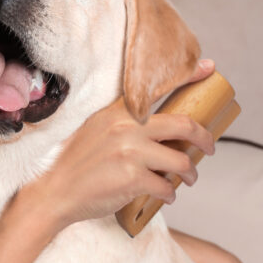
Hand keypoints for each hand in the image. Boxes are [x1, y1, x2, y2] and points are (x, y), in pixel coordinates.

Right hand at [19, 60, 216, 230]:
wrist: (54, 191)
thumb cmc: (75, 163)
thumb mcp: (95, 129)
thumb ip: (123, 122)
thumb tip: (159, 128)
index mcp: (117, 112)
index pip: (158, 90)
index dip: (189, 76)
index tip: (209, 68)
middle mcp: (126, 127)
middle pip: (184, 125)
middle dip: (204, 139)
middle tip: (208, 148)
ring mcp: (130, 153)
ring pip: (181, 162)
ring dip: (189, 174)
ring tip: (186, 179)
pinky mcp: (133, 178)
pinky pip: (167, 187)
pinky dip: (169, 193)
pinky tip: (163, 195)